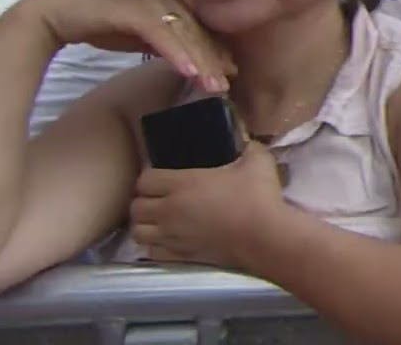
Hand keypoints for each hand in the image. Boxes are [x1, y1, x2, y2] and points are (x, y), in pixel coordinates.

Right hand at [22, 0, 233, 92]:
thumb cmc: (105, 25)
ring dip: (201, 61)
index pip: (201, 31)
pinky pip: (161, 34)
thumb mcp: (145, 39)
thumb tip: (196, 63)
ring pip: (184, 35)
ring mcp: (152, 2)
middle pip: (197, 34)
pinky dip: (176, 53)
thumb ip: (170, 45)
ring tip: (214, 85)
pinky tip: (189, 72)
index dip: (217, 53)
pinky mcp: (136, 10)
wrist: (64, 14)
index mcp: (173, 2)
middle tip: (225, 86)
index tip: (231, 74)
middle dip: (213, 61)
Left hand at [130, 142, 283, 268]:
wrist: (264, 237)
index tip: (164, 178)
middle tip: (161, 200)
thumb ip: (249, 148)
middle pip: (135, 207)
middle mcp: (169, 210)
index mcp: (182, 183)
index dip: (151, 178)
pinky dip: (156, 246)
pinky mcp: (180, 256)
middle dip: (144, 202)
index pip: (144, 179)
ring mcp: (172, 236)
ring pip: (138, 233)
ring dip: (146, 226)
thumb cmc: (257, 197)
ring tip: (160, 222)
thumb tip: (248, 144)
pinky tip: (170, 241)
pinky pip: (153, 252)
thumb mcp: (258, 161)